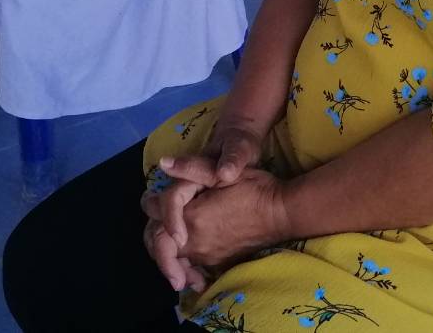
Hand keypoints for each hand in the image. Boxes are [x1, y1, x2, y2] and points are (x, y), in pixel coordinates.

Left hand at [143, 167, 288, 287]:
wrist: (282, 214)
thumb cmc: (255, 189)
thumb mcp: (224, 173)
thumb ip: (192, 168)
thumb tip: (164, 163)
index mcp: (192, 216)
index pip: (156, 213)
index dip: (151, 202)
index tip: (151, 197)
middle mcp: (193, 241)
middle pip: (156, 242)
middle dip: (152, 230)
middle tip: (153, 220)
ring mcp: (205, 256)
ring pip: (170, 257)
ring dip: (164, 248)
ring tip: (165, 240)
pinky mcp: (216, 264)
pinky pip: (189, 268)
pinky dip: (182, 265)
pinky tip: (185, 262)